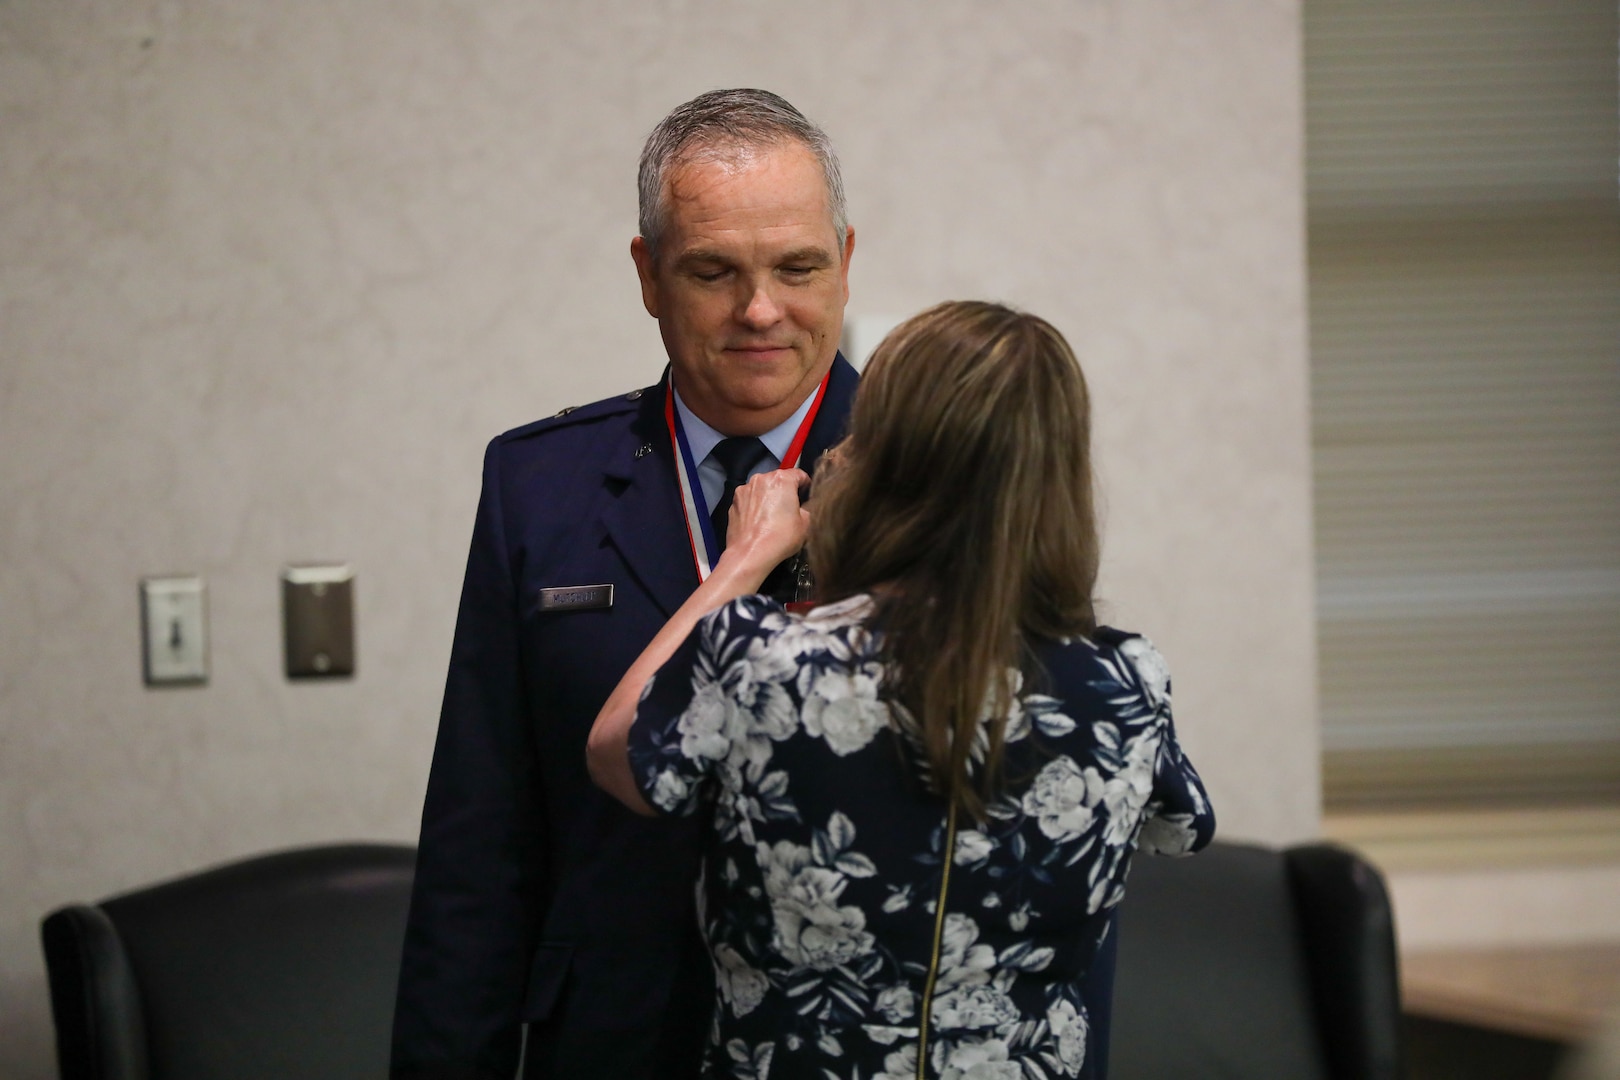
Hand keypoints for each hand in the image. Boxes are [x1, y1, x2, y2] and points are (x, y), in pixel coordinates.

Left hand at [720, 468, 809, 582]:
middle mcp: (760, 479)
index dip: (806, 485)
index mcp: (781, 480)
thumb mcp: (806, 524)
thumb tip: (802, 507)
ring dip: (768, 498)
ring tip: (772, 518)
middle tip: (790, 510)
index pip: (799, 474)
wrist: (749, 554)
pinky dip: (755, 507)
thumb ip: (807, 508)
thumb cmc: (780, 537)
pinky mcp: (733, 503)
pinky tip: (758, 523)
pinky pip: (749, 500)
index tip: (806, 496)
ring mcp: (744, 490)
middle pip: (778, 481)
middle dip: (785, 492)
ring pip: (762, 490)